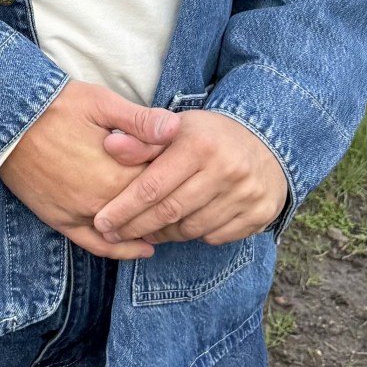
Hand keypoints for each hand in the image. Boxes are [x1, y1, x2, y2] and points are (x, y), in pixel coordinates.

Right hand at [0, 81, 180, 259]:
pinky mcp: (61, 221)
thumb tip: (176, 130)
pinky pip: (95, 244)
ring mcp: (79, 214)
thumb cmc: (55, 106)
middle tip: (192, 198)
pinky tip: (142, 248)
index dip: (178, 176)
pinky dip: (120, 250)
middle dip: (169, 204)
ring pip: (126, 232)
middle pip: (147, 210)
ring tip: (174, 224)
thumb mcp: (100, 102)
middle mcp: (100, 200)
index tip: (191, 170)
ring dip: (149, 229)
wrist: (5, 122)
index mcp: (116, 171)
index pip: (162, 183)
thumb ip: (140, 120)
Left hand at [93, 111, 287, 247]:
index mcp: (200, 144)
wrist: (265, 142)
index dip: (123, 209)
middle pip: (170, 212)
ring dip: (163, 234)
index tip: (102, 222)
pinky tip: (180, 227)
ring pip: (191, 229)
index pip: (152, 187)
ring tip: (145, 230)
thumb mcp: (176, 129)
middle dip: (136, 227)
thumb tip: (110, 146)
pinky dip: (194, 235)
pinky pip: (215, 237)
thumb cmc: (208, 136)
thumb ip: (141, 141)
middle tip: (113, 235)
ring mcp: (246, 194)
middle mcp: (226, 169)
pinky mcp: (259, 214)